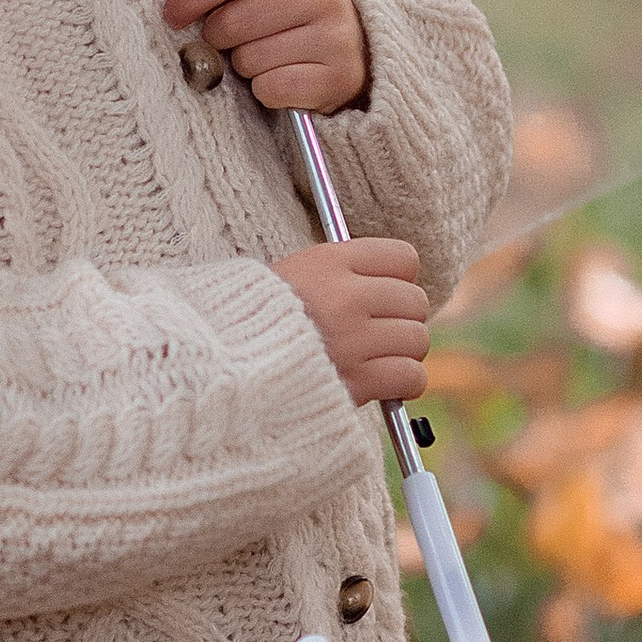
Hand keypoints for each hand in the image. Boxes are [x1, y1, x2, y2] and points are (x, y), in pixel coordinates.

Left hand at [161, 0, 368, 113]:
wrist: (358, 50)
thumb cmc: (294, 13)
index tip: (173, 15)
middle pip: (232, 23)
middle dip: (221, 38)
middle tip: (237, 40)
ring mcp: (333, 37)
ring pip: (249, 60)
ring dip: (245, 66)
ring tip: (267, 57)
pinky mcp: (336, 78)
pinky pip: (271, 89)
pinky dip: (266, 90)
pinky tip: (282, 78)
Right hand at [267, 237, 427, 405]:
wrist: (223, 369)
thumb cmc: (255, 323)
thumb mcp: (290, 275)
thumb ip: (339, 274)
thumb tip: (391, 283)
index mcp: (329, 262)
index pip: (403, 258)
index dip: (398, 279)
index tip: (384, 293)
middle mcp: (346, 297)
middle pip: (415, 301)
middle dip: (402, 318)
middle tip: (378, 332)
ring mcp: (353, 340)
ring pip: (417, 339)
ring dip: (402, 352)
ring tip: (375, 359)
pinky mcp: (357, 381)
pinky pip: (411, 376)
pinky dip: (403, 383)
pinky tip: (383, 383)